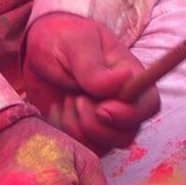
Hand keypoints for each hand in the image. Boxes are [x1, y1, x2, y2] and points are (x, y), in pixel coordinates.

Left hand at [23, 10, 162, 151]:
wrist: (37, 48)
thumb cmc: (62, 36)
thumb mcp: (75, 43)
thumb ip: (94, 67)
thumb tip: (124, 79)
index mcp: (130, 77)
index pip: (148, 105)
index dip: (130, 115)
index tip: (101, 109)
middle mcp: (121, 103)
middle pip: (127, 134)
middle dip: (97, 126)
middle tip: (75, 100)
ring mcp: (102, 121)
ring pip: (104, 146)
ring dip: (79, 130)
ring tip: (65, 101)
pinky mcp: (82, 131)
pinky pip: (81, 148)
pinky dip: (65, 134)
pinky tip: (56, 110)